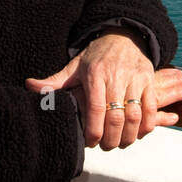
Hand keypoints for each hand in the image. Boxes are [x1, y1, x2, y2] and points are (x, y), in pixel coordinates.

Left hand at [26, 33, 181, 149]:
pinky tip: (137, 133)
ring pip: (135, 116)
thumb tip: (30, 87)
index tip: (91, 143)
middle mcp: (116, 75)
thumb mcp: (74, 66)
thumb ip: (54, 81)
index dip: (94, 131)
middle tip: (105, 146)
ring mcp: (135, 78)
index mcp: (95, 73)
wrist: (124, 36)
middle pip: (116, 117)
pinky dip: (146, 126)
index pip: (95, 108)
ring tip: (120, 143)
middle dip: (110, 139)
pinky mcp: (149, 80)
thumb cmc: (96, 56)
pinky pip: (151, 109)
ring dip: (128, 136)